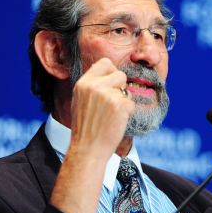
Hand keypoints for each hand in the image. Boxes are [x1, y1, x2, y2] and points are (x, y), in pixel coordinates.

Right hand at [51, 58, 134, 212]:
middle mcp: (94, 86)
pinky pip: (131, 103)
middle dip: (120, 88)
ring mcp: (107, 94)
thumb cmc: (86, 128)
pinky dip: (127, 113)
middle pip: (119, 74)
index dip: (111, 72)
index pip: (105, 63)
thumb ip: (92, 86)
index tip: (111, 85)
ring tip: (112, 114)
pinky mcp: (119, 104)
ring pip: (126, 89)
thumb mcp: (80, 100)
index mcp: (83, 83)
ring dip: (124, 100)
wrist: (87, 149)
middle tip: (112, 104)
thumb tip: (109, 72)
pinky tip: (116, 122)